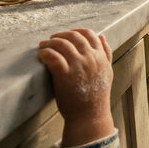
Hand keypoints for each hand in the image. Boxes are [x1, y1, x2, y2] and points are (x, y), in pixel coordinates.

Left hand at [38, 29, 114, 146]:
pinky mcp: (65, 75)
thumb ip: (106, 53)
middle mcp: (90, 59)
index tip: (66, 35)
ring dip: (50, 43)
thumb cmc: (96, 96)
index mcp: (100, 57)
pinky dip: (45, 53)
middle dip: (60, 35)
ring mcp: (78, 66)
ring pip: (61, 44)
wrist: (90, 116)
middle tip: (51, 40)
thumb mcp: (107, 72)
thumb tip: (101, 36)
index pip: (88, 34)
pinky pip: (53, 57)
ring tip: (43, 46)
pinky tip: (41, 55)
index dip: (74, 31)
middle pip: (73, 37)